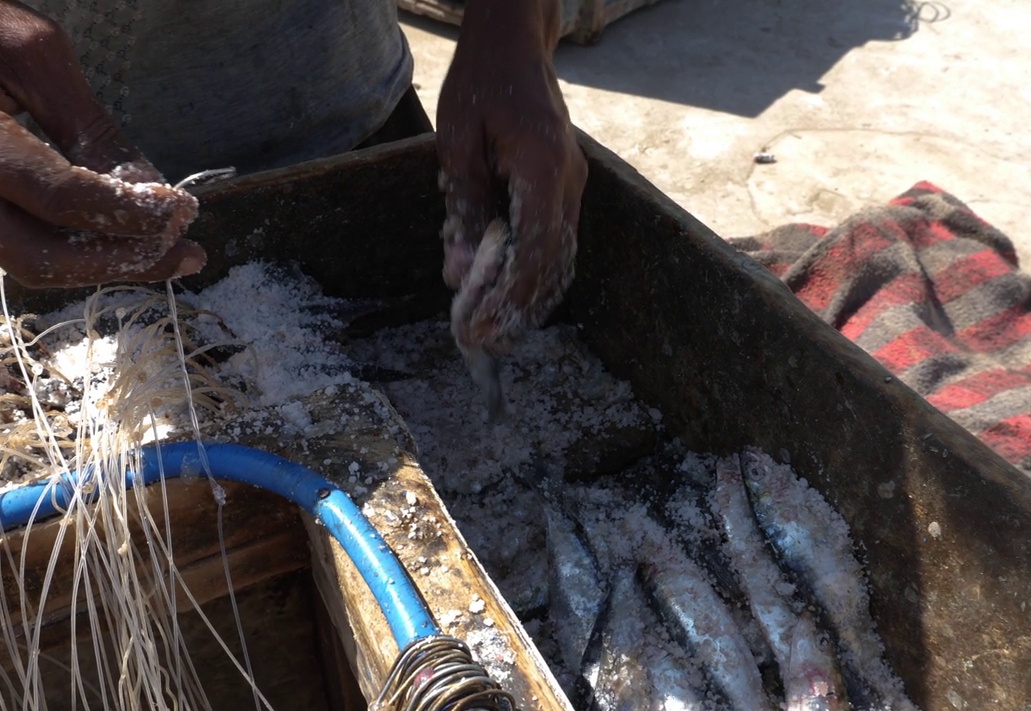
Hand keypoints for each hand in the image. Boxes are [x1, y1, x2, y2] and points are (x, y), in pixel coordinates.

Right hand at [0, 1, 203, 287]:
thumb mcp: (40, 55)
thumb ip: (93, 129)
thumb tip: (151, 192)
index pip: (58, 199)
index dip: (128, 213)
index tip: (183, 212)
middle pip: (38, 258)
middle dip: (119, 263)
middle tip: (184, 254)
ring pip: (26, 261)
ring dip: (100, 263)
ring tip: (163, 252)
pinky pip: (14, 240)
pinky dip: (72, 245)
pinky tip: (119, 235)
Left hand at [437, 0, 587, 354]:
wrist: (516, 46)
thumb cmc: (481, 86)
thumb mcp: (458, 144)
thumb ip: (464, 209)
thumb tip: (458, 272)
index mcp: (543, 168)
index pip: (535, 250)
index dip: (509, 296)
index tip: (482, 328)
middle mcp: (569, 182)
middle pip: (552, 263)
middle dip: (519, 309)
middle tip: (485, 344)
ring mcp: (573, 185)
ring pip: (559, 258)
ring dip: (528, 298)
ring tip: (495, 331)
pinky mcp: (565, 187)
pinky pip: (556, 242)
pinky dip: (535, 275)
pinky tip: (509, 298)